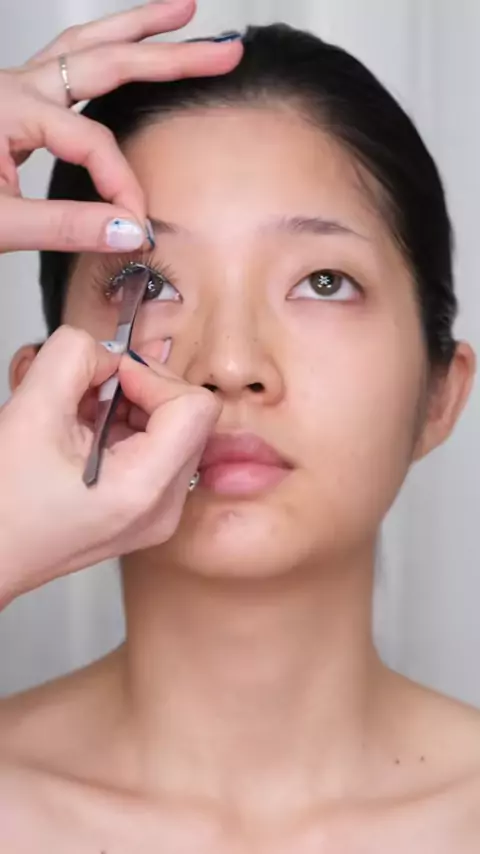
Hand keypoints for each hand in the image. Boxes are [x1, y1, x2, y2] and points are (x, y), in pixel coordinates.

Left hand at [0, 0, 241, 252]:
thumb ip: (66, 226)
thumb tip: (129, 229)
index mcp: (9, 107)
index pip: (92, 141)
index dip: (121, 184)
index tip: (137, 224)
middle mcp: (14, 86)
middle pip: (105, 57)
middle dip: (169, 54)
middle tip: (221, 49)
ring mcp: (13, 87)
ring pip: (85, 46)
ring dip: (136, 30)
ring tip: (182, 15)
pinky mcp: (13, 100)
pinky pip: (66, 64)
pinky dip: (102, 54)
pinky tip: (122, 53)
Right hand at [0, 326, 219, 607]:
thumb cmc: (0, 508)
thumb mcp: (29, 413)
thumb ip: (72, 358)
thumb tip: (105, 349)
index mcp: (144, 489)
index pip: (195, 407)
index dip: (151, 377)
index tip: (108, 375)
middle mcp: (163, 508)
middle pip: (188, 416)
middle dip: (137, 389)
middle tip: (85, 391)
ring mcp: (157, 513)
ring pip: (171, 429)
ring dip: (126, 406)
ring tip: (76, 415)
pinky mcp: (144, 511)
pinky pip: (155, 450)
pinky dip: (122, 428)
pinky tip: (81, 435)